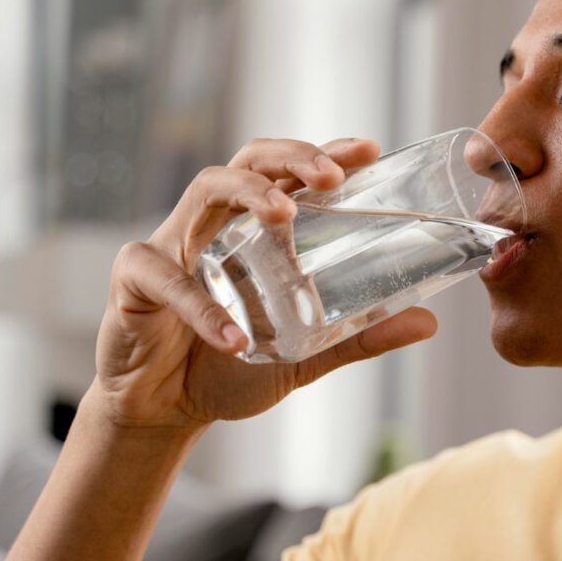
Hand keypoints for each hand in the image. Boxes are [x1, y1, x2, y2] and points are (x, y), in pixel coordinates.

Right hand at [93, 137, 437, 429]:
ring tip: (284, 215)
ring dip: (248, 193)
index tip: (369, 150)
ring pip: (206, 189)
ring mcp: (173, 243)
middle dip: (292, 156)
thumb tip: (426, 322)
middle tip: (330, 176)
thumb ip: (359, 335)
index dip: (326, 153)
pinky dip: (201, 307)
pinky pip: (165, 278)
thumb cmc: (231, 366)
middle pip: (250, 160)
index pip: (291, 174)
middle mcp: (217, 223)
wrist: (165, 410)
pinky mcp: (135, 279)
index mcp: (256, 230)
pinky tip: (234, 337)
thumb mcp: (305, 352)